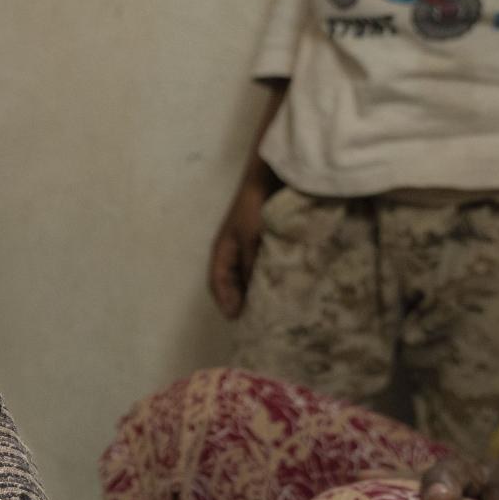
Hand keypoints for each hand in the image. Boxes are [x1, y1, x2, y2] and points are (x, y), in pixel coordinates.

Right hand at [208, 172, 268, 318]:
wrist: (269, 180)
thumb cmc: (254, 208)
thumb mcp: (251, 238)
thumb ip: (250, 265)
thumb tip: (252, 293)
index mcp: (223, 251)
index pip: (217, 282)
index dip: (224, 301)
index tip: (237, 318)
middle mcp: (233, 252)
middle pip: (232, 283)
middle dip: (240, 300)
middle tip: (256, 319)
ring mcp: (249, 247)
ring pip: (248, 276)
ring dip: (255, 290)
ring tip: (270, 307)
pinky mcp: (265, 243)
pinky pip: (262, 266)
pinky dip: (268, 278)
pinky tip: (281, 285)